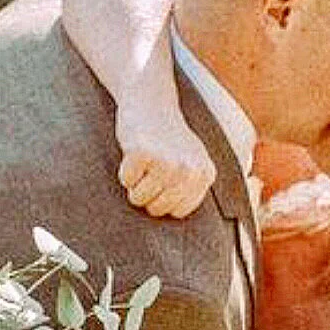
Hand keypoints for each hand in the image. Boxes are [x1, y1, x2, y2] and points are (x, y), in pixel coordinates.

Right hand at [116, 101, 215, 219]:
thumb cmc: (169, 136)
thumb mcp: (193, 160)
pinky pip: (126, 182)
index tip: (164, 178)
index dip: (164, 199)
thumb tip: (199, 229)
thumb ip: (195, 188)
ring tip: (145, 160)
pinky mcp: (142, 154)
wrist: (151, 101)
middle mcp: (188, 171)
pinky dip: (124, 171)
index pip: (178, 212)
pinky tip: (135, 152)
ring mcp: (166, 162)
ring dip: (135, 183)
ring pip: (139, 199)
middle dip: (148, 193)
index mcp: (204, 175)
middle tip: (152, 167)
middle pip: (158, 209)